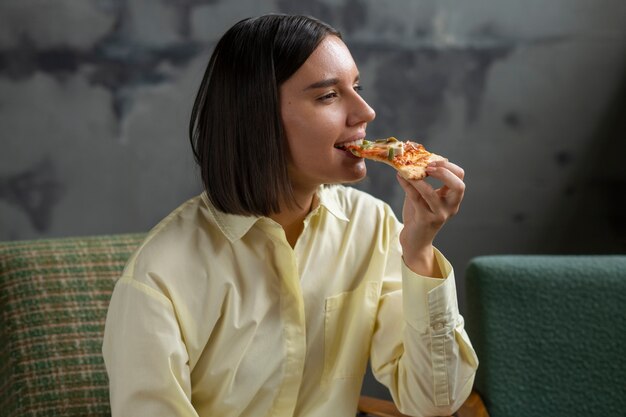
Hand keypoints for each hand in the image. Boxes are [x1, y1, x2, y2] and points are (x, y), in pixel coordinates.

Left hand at [396, 160, 464, 275]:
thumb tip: (414, 159)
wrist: (415, 239)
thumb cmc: (419, 214)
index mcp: (453, 198)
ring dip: (418, 179)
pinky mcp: (426, 220)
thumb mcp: (425, 195)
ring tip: (408, 171)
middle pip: (458, 186)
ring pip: (431, 193)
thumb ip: (424, 180)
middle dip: (444, 172)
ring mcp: (440, 215)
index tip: (432, 162)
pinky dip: (407, 185)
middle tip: (427, 167)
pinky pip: (416, 198)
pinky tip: (400, 177)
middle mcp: (451, 207)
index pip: (460, 177)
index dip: (448, 166)